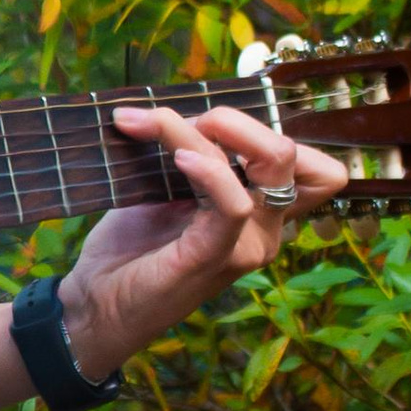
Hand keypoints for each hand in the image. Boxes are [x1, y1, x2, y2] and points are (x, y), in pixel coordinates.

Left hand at [60, 101, 350, 382]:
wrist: (96, 303)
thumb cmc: (131, 246)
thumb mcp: (165, 187)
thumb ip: (190, 154)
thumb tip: (181, 107)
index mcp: (259, 209)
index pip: (313, 164)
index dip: (268, 129)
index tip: (207, 121)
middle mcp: (266, 228)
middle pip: (288, 151)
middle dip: (232, 120)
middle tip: (171, 121)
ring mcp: (247, 246)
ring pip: (265, 164)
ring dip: (205, 130)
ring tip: (153, 124)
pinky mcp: (216, 257)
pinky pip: (233, 204)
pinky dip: (210, 171)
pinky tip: (179, 157)